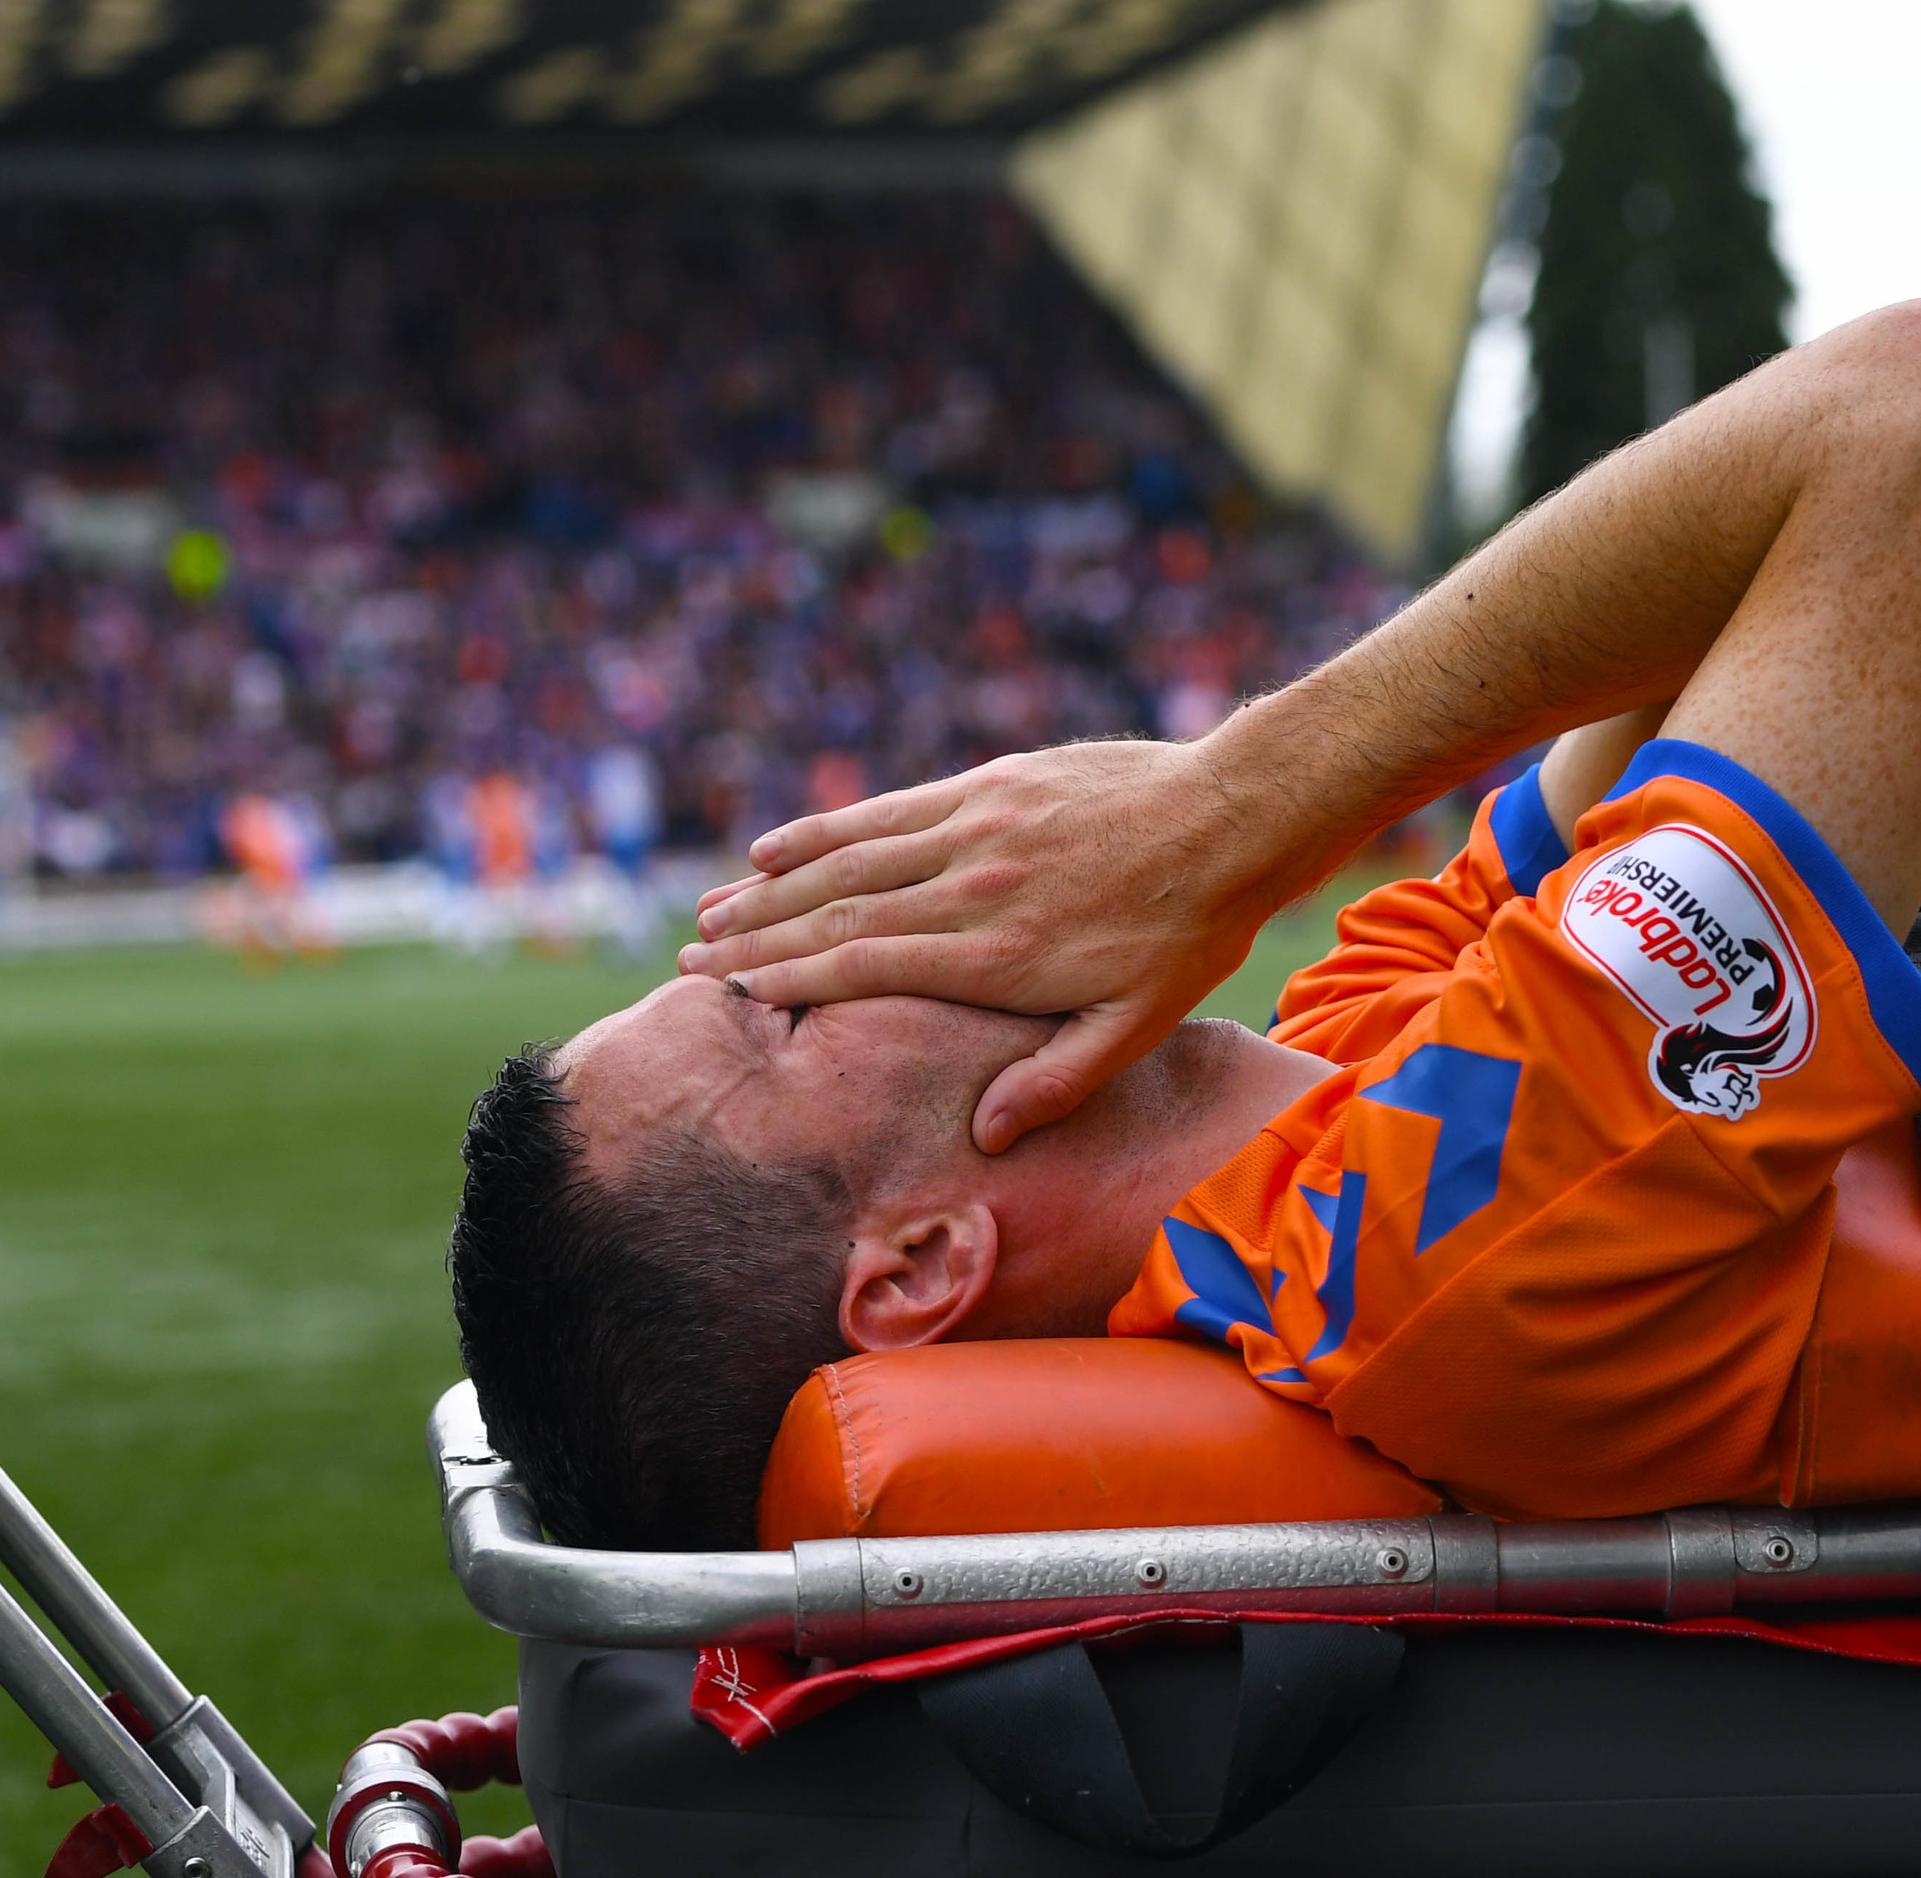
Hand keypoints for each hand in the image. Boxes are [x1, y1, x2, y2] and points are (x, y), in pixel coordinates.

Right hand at [678, 740, 1300, 1150]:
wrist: (1233, 815)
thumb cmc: (1191, 930)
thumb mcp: (1140, 1023)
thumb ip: (1057, 1078)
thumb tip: (987, 1136)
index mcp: (997, 954)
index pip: (863, 967)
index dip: (787, 980)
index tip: (728, 993)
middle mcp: (972, 887)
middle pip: (837, 913)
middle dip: (757, 938)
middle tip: (688, 959)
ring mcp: (977, 827)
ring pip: (850, 859)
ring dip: (773, 885)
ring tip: (711, 908)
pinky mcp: (990, 784)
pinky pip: (890, 809)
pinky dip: (825, 829)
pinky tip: (774, 846)